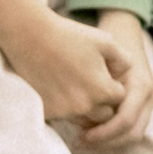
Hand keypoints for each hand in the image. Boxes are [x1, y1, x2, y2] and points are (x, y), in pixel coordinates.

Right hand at [0, 7, 126, 129]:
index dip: (111, 83)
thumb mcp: (105, 41)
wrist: (27, 34)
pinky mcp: (46, 111)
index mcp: (103, 90)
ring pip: (84, 119)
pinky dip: (62, 107)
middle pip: (104, 113)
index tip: (99, 71)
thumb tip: (125, 74)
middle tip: (86, 80)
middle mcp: (85, 105)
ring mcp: (64, 110)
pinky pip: (62, 117)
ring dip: (82, 107)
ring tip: (70, 83)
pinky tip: (55, 87)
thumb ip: (124, 61)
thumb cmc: (68, 34)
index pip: (119, 97)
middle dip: (100, 101)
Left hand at [75, 12, 152, 148]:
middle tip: (80, 143)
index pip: (126, 119)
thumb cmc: (107, 39)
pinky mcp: (142, 104)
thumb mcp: (102, 52)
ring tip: (83, 141)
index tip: (82, 135)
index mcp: (140, 84)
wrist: (125, 30)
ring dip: (109, 141)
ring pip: (133, 133)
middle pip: (133, 132)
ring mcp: (148, 101)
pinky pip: (130, 127)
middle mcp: (149, 96)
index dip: (104, 132)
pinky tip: (91, 134)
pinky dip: (112, 134)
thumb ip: (96, 75)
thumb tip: (78, 103)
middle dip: (107, 141)